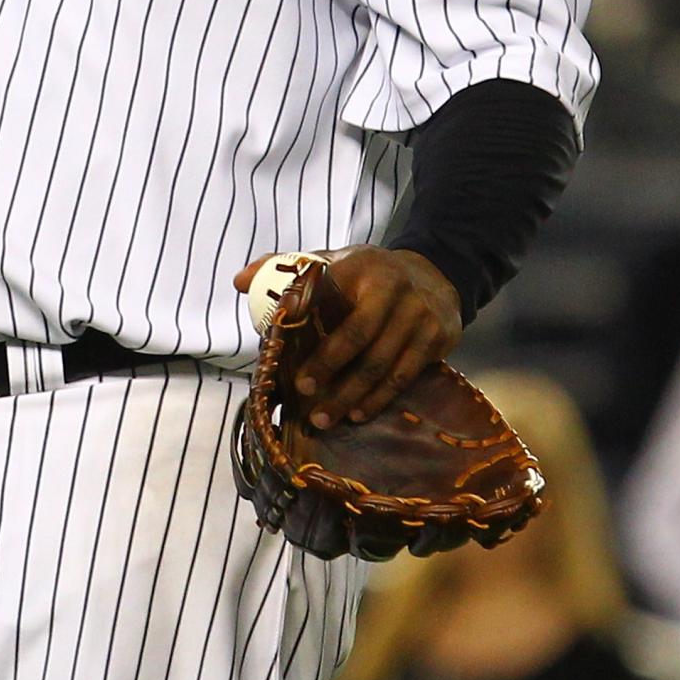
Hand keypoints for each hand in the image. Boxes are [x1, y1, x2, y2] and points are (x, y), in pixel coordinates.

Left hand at [233, 247, 460, 428]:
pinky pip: (406, 374)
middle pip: (360, 341)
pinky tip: (361, 413)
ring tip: (327, 418)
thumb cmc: (367, 275)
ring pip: (384, 365)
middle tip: (307, 403)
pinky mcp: (439, 337)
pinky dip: (382, 397)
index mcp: (361, 269)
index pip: (333, 308)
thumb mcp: (330, 260)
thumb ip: (285, 268)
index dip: (317, 347)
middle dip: (333, 377)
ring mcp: (421, 316)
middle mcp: (395, 291)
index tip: (296, 376)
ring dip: (355, 396)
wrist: (435, 274)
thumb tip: (240, 282)